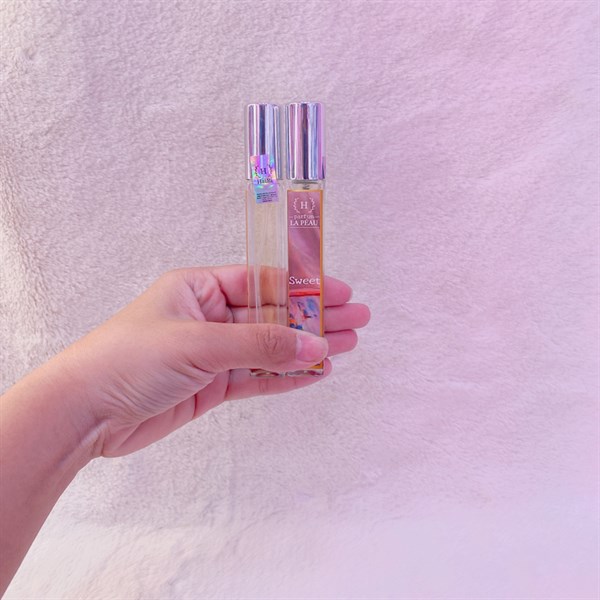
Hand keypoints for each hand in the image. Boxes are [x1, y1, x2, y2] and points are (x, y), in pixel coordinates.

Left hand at [58, 266, 369, 457]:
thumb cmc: (130, 358)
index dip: (303, 287)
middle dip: (314, 318)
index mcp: (199, 287)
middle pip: (273, 314)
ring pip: (269, 349)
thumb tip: (314, 346)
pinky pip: (256, 378)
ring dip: (306, 349)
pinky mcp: (210, 386)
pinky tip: (315, 373)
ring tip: (347, 346)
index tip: (340, 292)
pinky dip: (285, 377)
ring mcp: (211, 353)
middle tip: (357, 320)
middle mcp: (208, 316)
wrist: (85, 411)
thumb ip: (260, 345)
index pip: (263, 282)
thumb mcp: (200, 342)